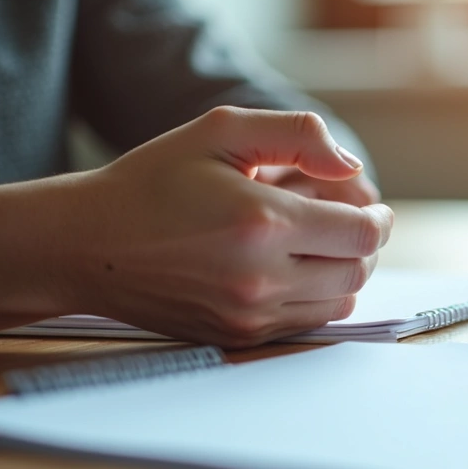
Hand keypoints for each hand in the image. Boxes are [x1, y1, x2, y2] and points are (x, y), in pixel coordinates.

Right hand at [66, 107, 392, 346]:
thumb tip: (353, 167)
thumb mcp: (220, 131)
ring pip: (339, 302)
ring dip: (343, 272)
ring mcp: (249, 314)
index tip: (372, 208)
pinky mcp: (237, 336)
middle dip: (365, 244)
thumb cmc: (154, 181)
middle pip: (358, 270)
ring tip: (319, 244)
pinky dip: (316, 298)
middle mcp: (261, 276)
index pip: (363, 234)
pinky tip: (293, 268)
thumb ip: (296, 136)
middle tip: (350, 223)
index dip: (379, 219)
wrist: (88, 244)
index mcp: (262, 222)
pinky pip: (306, 324)